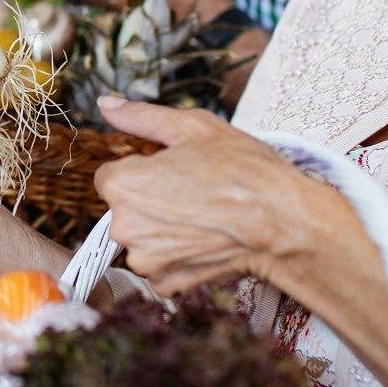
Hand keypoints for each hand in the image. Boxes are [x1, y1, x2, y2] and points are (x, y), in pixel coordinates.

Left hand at [93, 98, 350, 295]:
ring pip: (143, 238)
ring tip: (202, 217)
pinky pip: (159, 267)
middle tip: (193, 193)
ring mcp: (145, 260)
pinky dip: (176, 256)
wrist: (280, 221)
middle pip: (126, 209)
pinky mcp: (166, 282)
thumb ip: (140, 116)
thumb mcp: (192, 128)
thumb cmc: (241, 170)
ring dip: (162, 231)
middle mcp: (124, 226)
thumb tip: (106, 103)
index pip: (111, 176)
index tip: (173, 171)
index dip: (143, 170)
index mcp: (123, 184)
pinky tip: (203, 240)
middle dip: (150, 201)